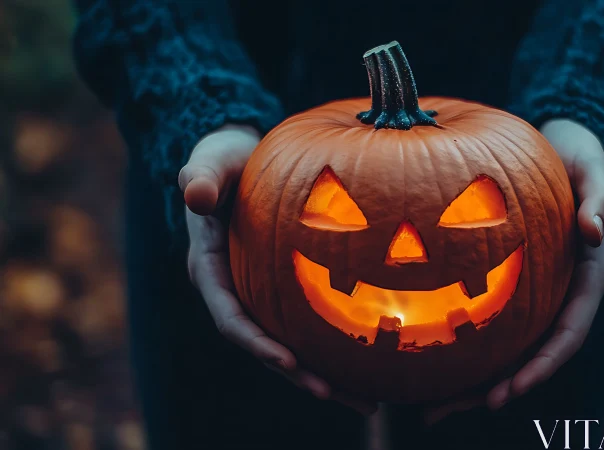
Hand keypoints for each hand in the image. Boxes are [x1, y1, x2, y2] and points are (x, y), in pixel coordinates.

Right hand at [180, 124, 376, 415]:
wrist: (242, 160)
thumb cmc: (226, 160)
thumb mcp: (211, 160)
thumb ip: (202, 176)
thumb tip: (195, 196)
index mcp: (211, 270)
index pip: (231, 318)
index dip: (258, 344)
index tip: (289, 363)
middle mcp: (234, 292)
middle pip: (264, 346)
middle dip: (299, 375)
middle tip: (336, 395)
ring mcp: (259, 295)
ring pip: (290, 345)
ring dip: (324, 375)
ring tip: (367, 402)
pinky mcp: (281, 291)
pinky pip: (307, 326)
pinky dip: (333, 348)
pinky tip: (370, 364)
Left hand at [423, 119, 603, 424]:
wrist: (559, 147)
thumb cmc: (577, 157)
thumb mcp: (593, 168)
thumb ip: (599, 196)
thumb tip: (595, 230)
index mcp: (586, 279)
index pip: (566, 333)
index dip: (541, 365)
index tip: (509, 389)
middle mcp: (560, 294)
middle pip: (529, 354)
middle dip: (493, 386)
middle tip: (446, 411)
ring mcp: (536, 291)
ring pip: (505, 345)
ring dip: (470, 379)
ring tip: (427, 405)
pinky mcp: (511, 280)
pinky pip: (489, 319)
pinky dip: (463, 342)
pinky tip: (426, 355)